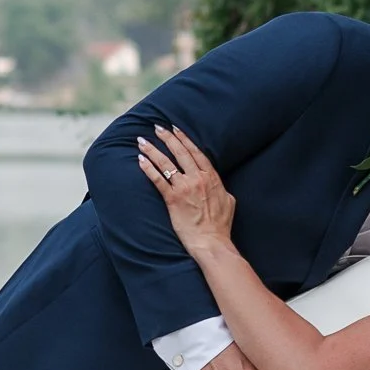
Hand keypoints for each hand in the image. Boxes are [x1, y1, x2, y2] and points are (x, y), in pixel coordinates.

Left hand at [137, 124, 233, 258]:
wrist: (212, 242)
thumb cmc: (220, 226)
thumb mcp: (229, 202)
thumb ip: (222, 190)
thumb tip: (220, 187)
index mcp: (212, 178)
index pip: (196, 152)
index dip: (185, 139)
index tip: (176, 129)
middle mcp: (198, 179)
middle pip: (180, 152)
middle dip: (167, 138)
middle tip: (157, 127)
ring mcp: (185, 188)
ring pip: (166, 163)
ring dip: (153, 150)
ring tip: (142, 141)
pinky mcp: (173, 199)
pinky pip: (158, 179)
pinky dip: (148, 169)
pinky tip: (140, 160)